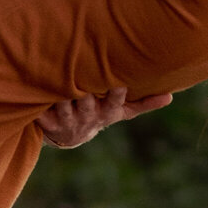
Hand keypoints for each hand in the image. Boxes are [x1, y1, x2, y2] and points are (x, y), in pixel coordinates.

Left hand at [38, 87, 173, 149]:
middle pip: (87, 103)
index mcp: (106, 113)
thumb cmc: (100, 113)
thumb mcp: (122, 111)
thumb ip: (144, 103)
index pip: (114, 103)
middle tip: (83, 72)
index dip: (116, 94)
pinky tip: (36, 88)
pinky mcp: (48, 122)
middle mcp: (87, 117)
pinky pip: (42, 112)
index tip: (119, 82)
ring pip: (64, 105)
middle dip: (85, 91)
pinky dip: (39, 104)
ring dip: (61, 94)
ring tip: (59, 74)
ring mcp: (67, 120)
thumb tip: (171, 96)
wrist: (71, 135)